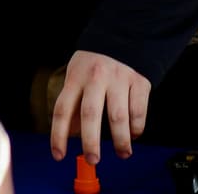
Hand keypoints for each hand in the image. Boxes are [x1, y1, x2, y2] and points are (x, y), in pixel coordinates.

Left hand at [50, 50, 149, 164]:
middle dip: (90, 141)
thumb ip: (73, 105)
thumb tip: (69, 134)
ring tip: (122, 153)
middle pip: (90, 113)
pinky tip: (133, 134)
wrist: (123, 39)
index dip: (58, 135)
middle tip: (92, 159)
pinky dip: (136, 128)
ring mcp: (119, 78)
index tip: (58, 155)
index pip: (62, 109)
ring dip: (120, 140)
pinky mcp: (139, 82)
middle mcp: (96, 77)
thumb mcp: (76, 78)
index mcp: (76, 77)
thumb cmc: (93, 66)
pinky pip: (138, 112)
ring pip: (118, 117)